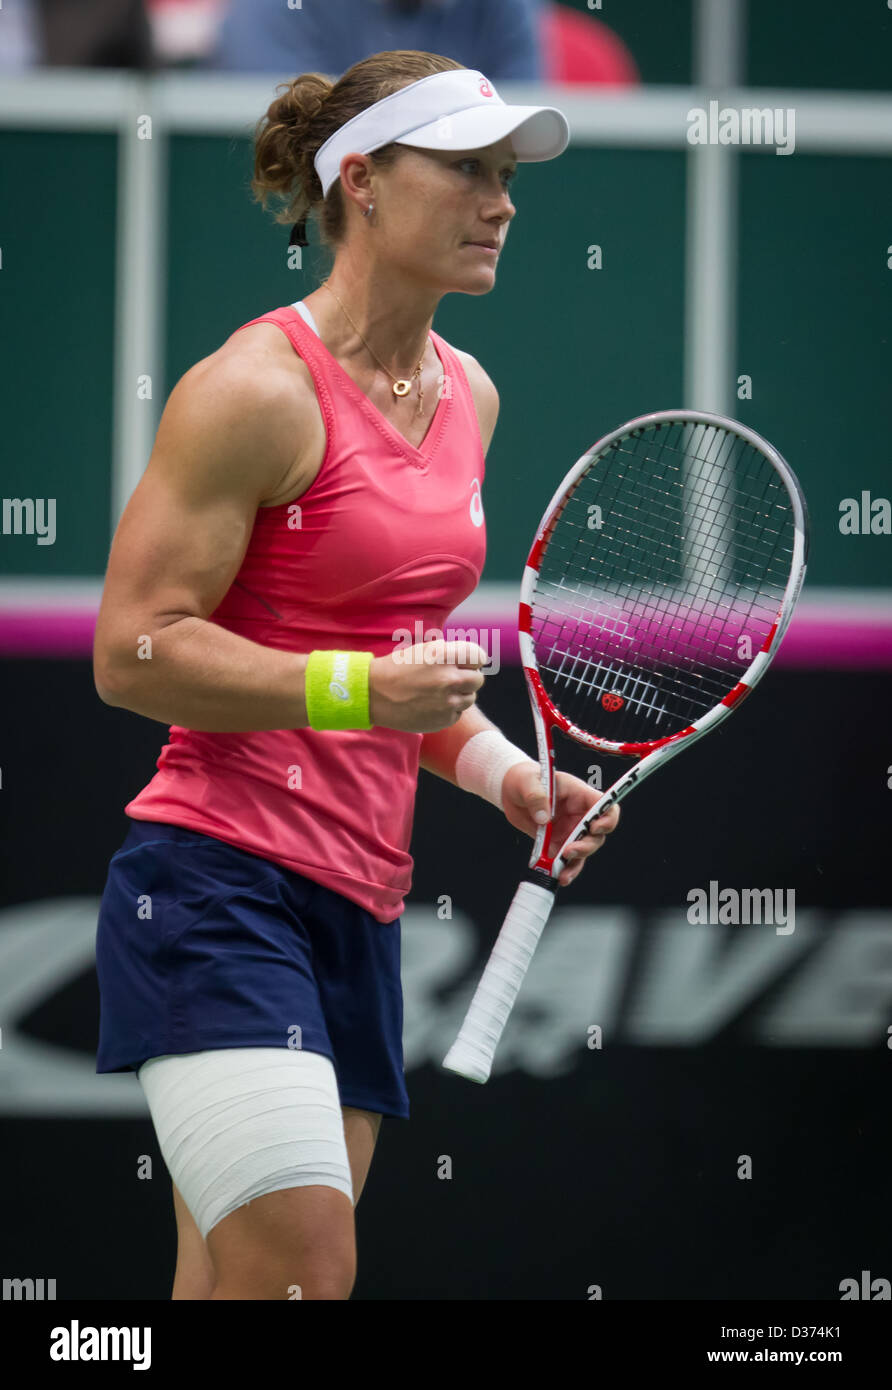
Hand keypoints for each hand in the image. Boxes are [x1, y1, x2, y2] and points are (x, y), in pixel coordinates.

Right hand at [369, 639, 487, 732]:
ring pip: (470, 699)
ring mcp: (448, 702)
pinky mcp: (443, 721)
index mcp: (445, 656)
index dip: (472, 660)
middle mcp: (450, 679)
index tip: (465, 663)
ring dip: (459, 695)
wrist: (374, 694)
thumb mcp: (424, 650)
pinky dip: (448, 710)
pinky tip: (431, 704)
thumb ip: (450, 653)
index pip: (479, 657)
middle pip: (478, 680)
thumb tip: (472, 660)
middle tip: (451, 679)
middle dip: (467, 678)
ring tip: (438, 692)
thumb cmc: (398, 668)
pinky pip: (457, 714)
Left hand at [501, 764, 620, 887]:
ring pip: (584, 850)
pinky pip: (566, 860)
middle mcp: (579, 815)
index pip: (604, 805)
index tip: (595, 827)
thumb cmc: (525, 778)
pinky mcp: (557, 844)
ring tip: (563, 872)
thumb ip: (536, 796)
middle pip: (597, 834)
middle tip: (569, 851)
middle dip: (587, 845)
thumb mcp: (527, 781)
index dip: (607, 817)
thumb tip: (543, 818)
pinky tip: (559, 877)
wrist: (511, 791)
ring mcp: (570, 831)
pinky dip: (565, 870)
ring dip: (577, 862)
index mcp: (579, 795)